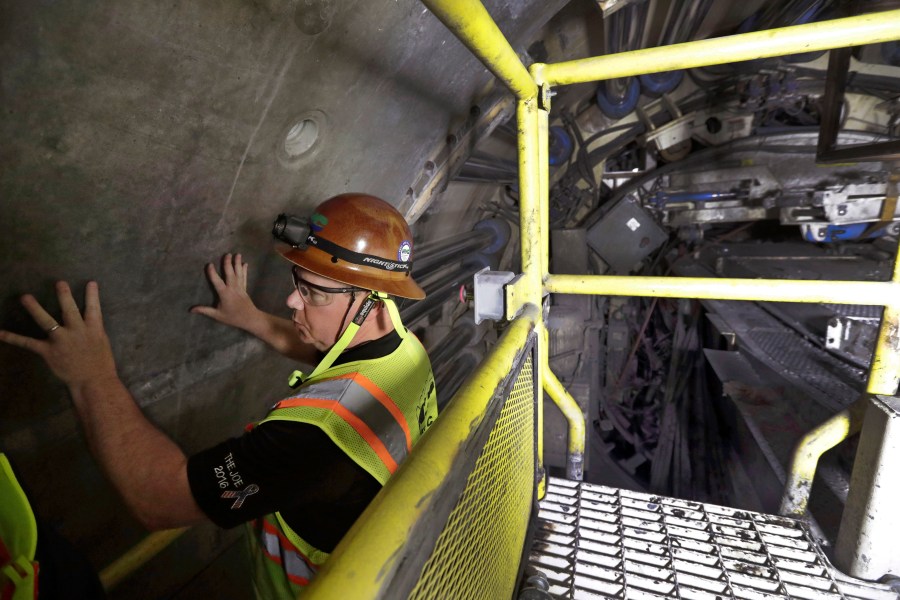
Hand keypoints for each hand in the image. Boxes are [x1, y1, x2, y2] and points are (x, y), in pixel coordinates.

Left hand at [0, 281, 117, 389]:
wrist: (93, 382)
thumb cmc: (101, 365)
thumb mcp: (102, 344)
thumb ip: (93, 332)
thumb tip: (88, 324)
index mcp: (94, 329)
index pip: (94, 308)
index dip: (92, 295)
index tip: (90, 283)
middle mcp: (77, 331)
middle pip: (70, 309)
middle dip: (64, 295)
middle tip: (59, 283)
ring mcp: (62, 340)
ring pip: (47, 321)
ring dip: (35, 308)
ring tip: (25, 297)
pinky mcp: (49, 351)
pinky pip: (29, 343)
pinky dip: (13, 337)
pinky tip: (0, 333)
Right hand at [191, 253, 260, 329]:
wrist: (250, 319)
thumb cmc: (233, 317)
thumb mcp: (217, 315)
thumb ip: (204, 310)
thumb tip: (191, 310)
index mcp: (224, 294)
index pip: (217, 281)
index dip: (212, 273)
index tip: (210, 264)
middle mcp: (233, 289)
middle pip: (230, 274)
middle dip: (228, 263)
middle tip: (227, 254)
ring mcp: (240, 288)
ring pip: (238, 273)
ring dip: (237, 263)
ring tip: (237, 254)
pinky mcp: (245, 289)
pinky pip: (244, 278)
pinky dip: (244, 270)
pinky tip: (245, 264)